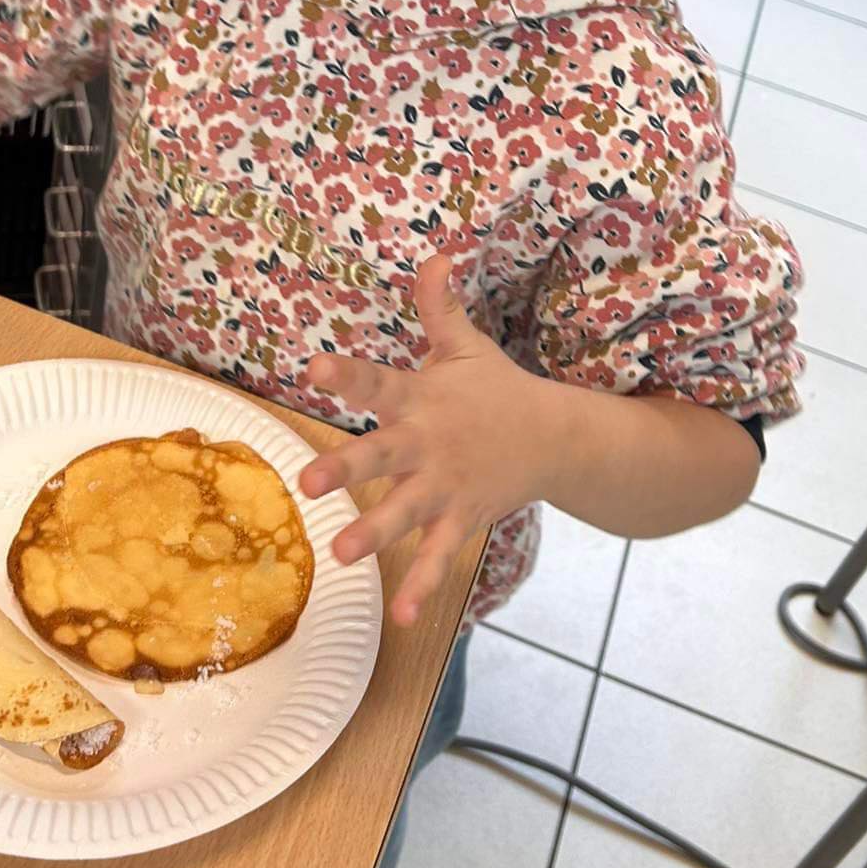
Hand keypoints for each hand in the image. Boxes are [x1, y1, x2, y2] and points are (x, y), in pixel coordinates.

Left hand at [299, 253, 553, 625]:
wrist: (559, 438)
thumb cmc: (497, 389)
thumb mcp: (466, 346)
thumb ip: (440, 306)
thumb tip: (434, 252)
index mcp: (420, 399)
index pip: (375, 381)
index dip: (344, 376)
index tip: (311, 368)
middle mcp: (428, 444)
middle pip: (380, 455)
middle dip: (346, 469)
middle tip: (307, 483)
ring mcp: (446, 486)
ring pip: (404, 512)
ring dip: (375, 534)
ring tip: (340, 555)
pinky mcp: (464, 518)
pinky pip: (440, 556)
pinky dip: (421, 586)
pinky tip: (397, 615)